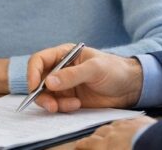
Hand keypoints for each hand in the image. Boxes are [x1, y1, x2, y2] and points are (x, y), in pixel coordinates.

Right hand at [27, 44, 143, 112]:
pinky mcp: (69, 99)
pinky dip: (63, 108)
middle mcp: (60, 69)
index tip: (34, 87)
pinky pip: (57, 105)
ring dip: (53, 103)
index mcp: (64, 54)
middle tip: (51, 106)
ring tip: (72, 105)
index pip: (39, 60)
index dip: (32, 73)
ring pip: (46, 96)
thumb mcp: (95, 69)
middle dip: (41, 95)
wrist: (129, 87)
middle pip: (38, 81)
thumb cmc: (114, 70)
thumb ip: (72, 75)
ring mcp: (64, 85)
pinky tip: (77, 105)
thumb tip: (49, 82)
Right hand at [75, 116, 156, 149]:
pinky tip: (130, 127)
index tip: (78, 145)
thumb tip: (91, 147)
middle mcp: (114, 133)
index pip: (87, 143)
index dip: (81, 144)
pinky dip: (127, 125)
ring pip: (114, 125)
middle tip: (94, 140)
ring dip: (111, 130)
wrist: (158, 145)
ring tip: (112, 134)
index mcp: (105, 146)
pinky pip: (131, 122)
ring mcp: (128, 126)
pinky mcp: (142, 122)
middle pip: (100, 132)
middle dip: (96, 136)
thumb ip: (101, 148)